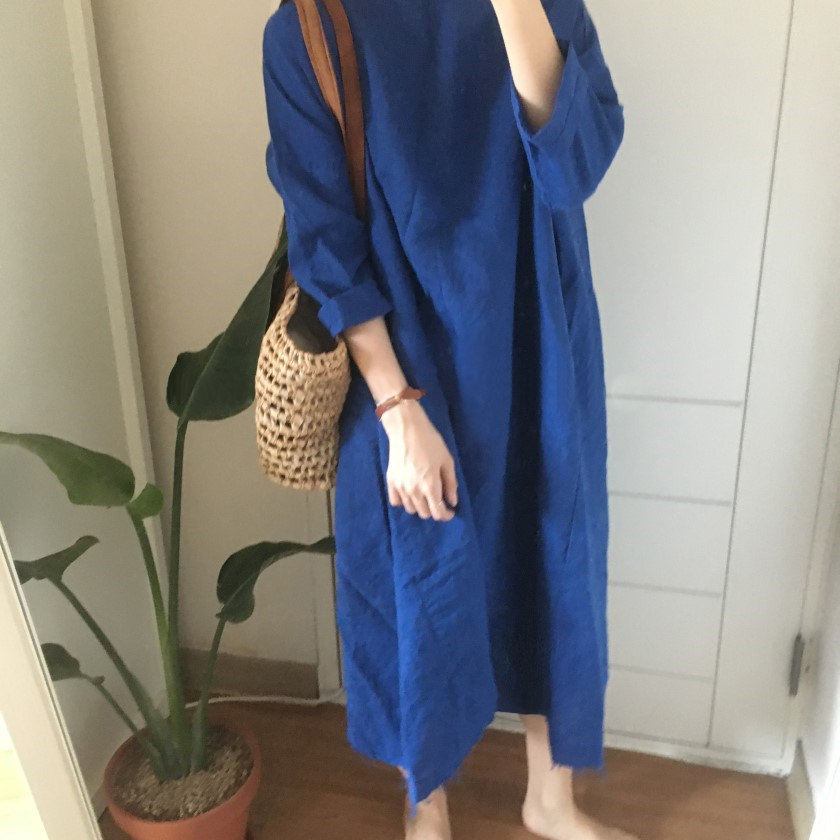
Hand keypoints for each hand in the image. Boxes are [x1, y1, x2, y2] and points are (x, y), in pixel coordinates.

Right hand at [380, 400, 457, 521]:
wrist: (407, 429)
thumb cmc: (430, 443)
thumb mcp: (447, 461)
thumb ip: (450, 484)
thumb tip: (452, 501)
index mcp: (430, 486)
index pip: (437, 513)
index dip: (446, 515)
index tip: (450, 511)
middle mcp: (414, 491)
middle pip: (425, 514)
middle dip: (434, 510)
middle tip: (438, 499)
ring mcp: (401, 487)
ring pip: (411, 510)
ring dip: (420, 507)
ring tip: (425, 495)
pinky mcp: (391, 482)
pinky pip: (397, 502)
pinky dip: (405, 502)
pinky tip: (411, 493)